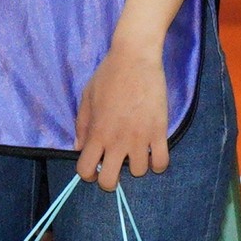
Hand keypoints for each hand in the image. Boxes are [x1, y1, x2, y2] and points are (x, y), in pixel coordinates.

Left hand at [72, 38, 177, 188]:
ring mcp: (140, 138)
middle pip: (110, 182)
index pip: (85, 170)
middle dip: (110, 181)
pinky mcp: (159, 131)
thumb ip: (82, 125)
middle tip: (114, 169)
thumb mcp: (87, 97)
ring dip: (137, 166)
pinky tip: (154, 153)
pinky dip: (158, 164)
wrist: (135, 58)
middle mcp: (117, 140)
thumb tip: (79, 147)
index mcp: (97, 133)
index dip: (88, 174)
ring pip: (139, 173)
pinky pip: (162, 163)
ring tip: (137, 152)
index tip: (94, 167)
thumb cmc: (109, 75)